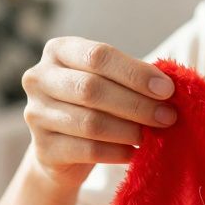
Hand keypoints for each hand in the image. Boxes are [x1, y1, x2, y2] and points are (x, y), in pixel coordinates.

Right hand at [21, 36, 177, 189]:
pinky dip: (117, 153)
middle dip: (136, 104)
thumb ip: (132, 79)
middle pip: (92, 89)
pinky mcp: (43, 149)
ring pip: (90, 123)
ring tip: (152, 136)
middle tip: (167, 117)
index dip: (135, 73)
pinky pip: (87, 151)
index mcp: (58, 51)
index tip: (167, 90)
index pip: (98, 56)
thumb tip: (168, 89)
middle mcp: (39, 78)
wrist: (63, 151)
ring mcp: (36, 114)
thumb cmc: (94, 106)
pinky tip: (135, 154)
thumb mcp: (109, 82)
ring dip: (129, 130)